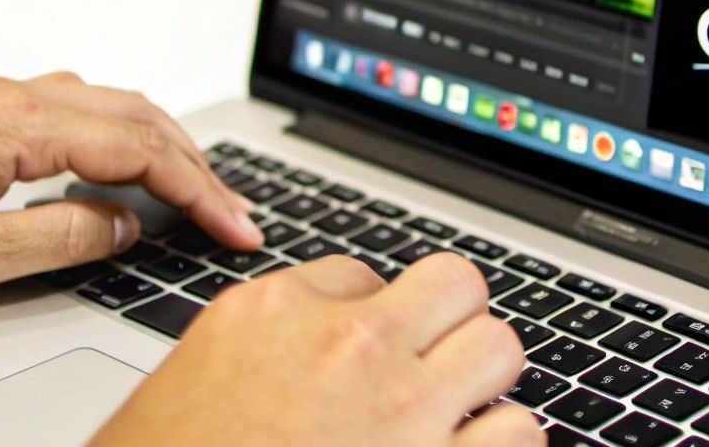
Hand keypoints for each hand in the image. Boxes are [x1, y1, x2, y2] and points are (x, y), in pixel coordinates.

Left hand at [0, 72, 261, 304]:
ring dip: (161, 144)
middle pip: (137, 115)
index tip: (237, 225)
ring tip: (194, 190)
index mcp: (16, 124)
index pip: (141, 149)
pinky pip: (72, 110)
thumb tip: (120, 227)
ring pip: (107, 106)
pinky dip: (118, 136)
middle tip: (234, 211)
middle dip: (197, 164)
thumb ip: (56, 240)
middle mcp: (9, 97)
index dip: (201, 190)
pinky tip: (118, 168)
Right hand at [89, 252, 540, 446]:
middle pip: (454, 285)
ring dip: (485, 385)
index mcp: (272, 314)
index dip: (368, 321)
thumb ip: (263, 352)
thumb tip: (311, 350)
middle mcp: (347, 346)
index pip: (363, 277)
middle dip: (450, 326)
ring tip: (460, 417)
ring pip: (500, 348)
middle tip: (432, 368)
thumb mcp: (188, 386)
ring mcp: (400, 410)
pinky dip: (505, 445)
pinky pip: (520, 433)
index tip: (362, 357)